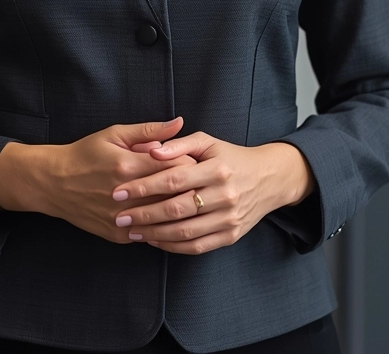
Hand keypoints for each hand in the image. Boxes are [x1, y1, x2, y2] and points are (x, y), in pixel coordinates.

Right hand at [0, 117, 196, 243]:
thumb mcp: (114, 134)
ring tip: (186, 198)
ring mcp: (122, 218)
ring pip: (165, 218)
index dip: (190, 163)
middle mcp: (126, 195)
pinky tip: (168, 217)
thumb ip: (149, 130)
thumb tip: (179, 122)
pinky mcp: (118, 234)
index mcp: (128, 165)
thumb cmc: (85, 153)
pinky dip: (162, 226)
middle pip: (174, 194)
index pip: (176, 167)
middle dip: (190, 187)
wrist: (54, 183)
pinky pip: (150, 234)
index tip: (194, 159)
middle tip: (197, 180)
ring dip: (179, 209)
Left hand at [110, 132, 314, 253]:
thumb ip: (179, 144)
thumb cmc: (230, 157)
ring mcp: (229, 218)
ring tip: (132, 231)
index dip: (144, 186)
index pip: (173, 179)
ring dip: (154, 234)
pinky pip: (198, 246)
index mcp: (216, 168)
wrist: (268, 179)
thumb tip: (152, 151)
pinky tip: (155, 241)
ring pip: (185, 232)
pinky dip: (173, 246)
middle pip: (176, 209)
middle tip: (120, 216)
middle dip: (144, 214)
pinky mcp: (231, 235)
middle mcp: (224, 195)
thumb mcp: (208, 142)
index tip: (120, 191)